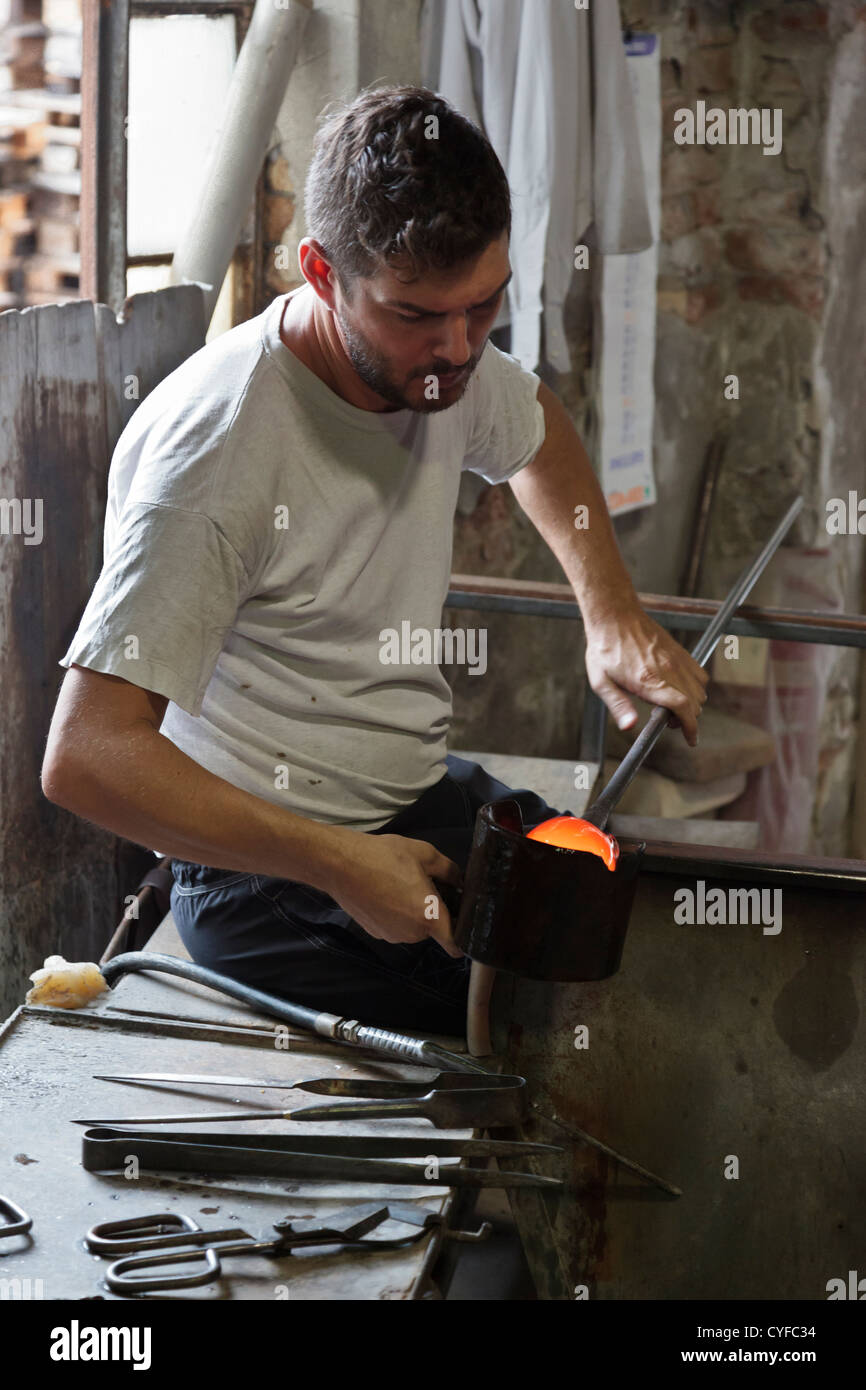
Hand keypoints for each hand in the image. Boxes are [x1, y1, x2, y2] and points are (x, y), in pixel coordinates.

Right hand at [322, 830, 463, 957]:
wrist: (340, 865)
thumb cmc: (383, 857)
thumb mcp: (425, 854)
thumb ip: (451, 871)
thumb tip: (461, 882)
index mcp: (428, 916)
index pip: (455, 944)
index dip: (463, 937)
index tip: (462, 922)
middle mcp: (411, 933)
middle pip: (433, 929)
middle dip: (433, 911)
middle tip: (425, 884)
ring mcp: (391, 935)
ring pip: (413, 927)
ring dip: (413, 912)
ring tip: (400, 884)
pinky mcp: (375, 932)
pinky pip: (395, 926)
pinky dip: (395, 914)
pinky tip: (386, 891)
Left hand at [584, 605, 708, 745]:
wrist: (615, 615)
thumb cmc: (605, 648)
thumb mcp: (601, 681)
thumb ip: (618, 706)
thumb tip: (630, 727)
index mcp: (649, 681)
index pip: (682, 708)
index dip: (690, 728)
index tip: (690, 739)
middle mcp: (668, 670)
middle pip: (694, 704)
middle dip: (687, 719)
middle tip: (667, 721)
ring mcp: (676, 660)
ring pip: (700, 691)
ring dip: (692, 704)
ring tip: (670, 705)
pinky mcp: (680, 652)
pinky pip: (700, 675)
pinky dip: (696, 687)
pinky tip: (678, 688)